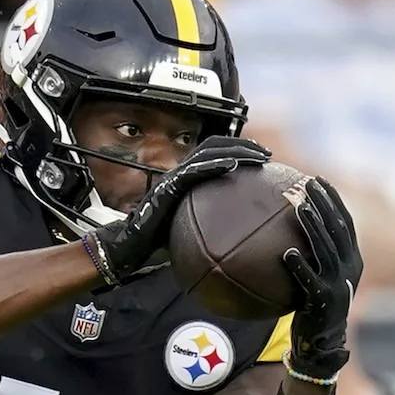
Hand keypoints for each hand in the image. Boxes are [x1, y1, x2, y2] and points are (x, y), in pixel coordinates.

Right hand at [86, 136, 270, 284]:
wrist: (127, 247)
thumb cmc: (154, 241)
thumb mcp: (188, 226)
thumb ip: (206, 220)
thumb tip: (236, 232)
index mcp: (183, 178)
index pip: (212, 153)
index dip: (236, 149)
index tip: (260, 156)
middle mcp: (178, 173)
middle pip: (214, 147)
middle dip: (243, 146)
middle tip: (266, 155)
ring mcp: (172, 179)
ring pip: (207, 154)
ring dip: (235, 152)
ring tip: (257, 158)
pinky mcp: (167, 189)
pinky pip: (194, 173)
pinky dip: (214, 166)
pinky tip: (233, 166)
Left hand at [282, 177, 361, 382]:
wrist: (322, 344)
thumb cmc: (315, 306)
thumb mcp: (321, 277)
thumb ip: (314, 255)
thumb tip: (289, 229)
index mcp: (352, 260)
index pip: (345, 223)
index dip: (334, 200)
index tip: (319, 181)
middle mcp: (350, 269)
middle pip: (338, 229)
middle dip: (324, 203)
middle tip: (306, 183)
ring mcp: (338, 285)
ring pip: (326, 249)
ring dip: (313, 226)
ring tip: (299, 206)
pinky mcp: (323, 302)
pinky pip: (309, 281)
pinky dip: (300, 267)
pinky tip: (286, 254)